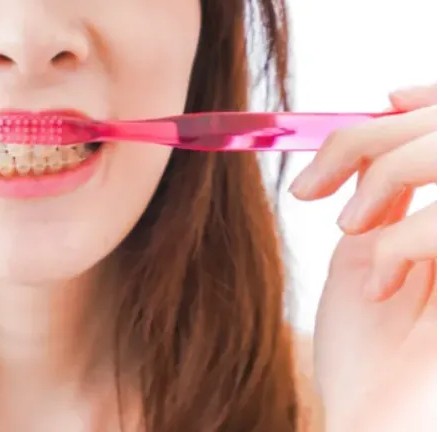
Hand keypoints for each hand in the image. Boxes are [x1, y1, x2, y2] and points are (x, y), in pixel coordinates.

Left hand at [290, 83, 437, 431]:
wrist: (372, 427)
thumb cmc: (367, 356)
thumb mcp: (369, 257)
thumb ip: (387, 194)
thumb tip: (388, 118)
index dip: (431, 102)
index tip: (383, 103)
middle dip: (379, 138)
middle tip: (317, 188)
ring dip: (390, 175)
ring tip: (352, 230)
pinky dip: (407, 237)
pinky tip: (383, 282)